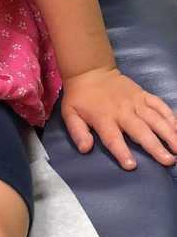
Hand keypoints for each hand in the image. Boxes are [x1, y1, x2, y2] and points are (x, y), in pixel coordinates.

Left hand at [61, 67, 176, 169]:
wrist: (91, 70)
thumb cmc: (81, 97)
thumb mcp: (70, 114)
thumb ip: (77, 132)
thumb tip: (85, 148)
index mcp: (103, 118)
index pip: (113, 138)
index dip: (122, 152)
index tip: (132, 165)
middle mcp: (122, 111)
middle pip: (141, 131)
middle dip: (155, 146)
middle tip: (169, 161)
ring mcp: (136, 102)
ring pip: (156, 119)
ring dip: (169, 134)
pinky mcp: (144, 95)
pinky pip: (160, 105)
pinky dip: (171, 116)